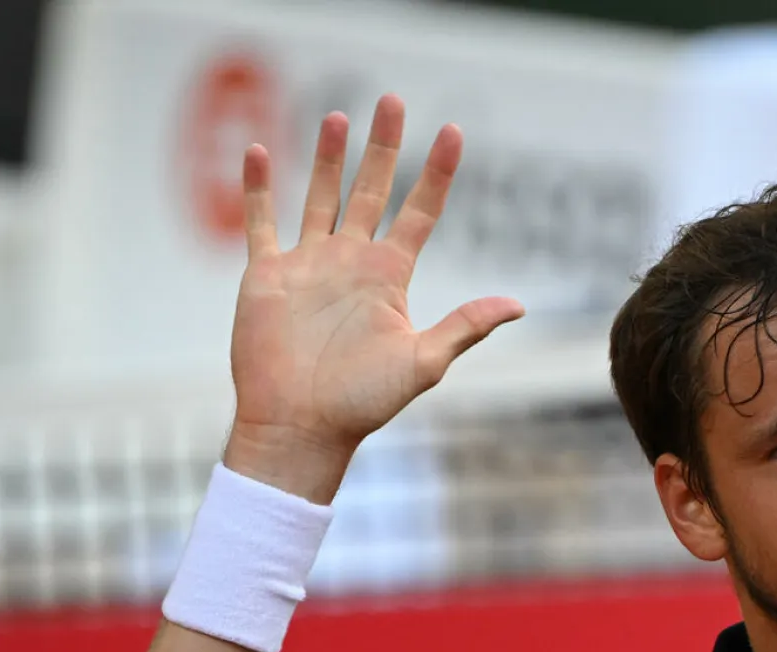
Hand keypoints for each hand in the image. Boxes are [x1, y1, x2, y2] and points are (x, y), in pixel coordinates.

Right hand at [224, 94, 523, 501]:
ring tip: (339, 117)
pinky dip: (257, 189)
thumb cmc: (364, 402)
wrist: (302, 426)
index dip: (438, 173)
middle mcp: (352, 262)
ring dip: (328, 158)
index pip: (420, 212)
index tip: (454, 132)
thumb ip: (465, 327)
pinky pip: (262, 222)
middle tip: (393, 100)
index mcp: (390, 277)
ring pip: (321, 197)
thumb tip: (518, 304)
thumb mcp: (423, 362)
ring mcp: (310, 265)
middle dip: (383, 147)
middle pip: (372, 190)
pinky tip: (259, 152)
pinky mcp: (268, 275)